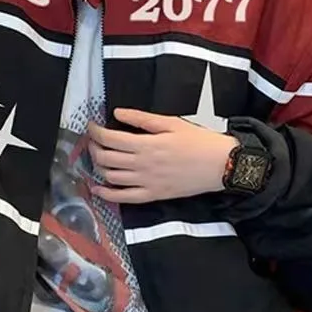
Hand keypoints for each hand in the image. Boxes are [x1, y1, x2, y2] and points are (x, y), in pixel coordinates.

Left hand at [88, 109, 235, 203]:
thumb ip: (142, 119)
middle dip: (93, 147)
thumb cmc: (199, 141)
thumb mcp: (171, 123)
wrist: (220, 165)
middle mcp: (142, 165)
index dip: (95, 132)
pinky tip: (97, 188)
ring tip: (98, 157)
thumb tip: (118, 112)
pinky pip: (123, 198)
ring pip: (110, 177)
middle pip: (105, 158)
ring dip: (98, 166)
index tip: (92, 126)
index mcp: (146, 144)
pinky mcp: (153, 195)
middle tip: (93, 140)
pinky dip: (106, 194)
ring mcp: (146, 182)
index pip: (110, 138)